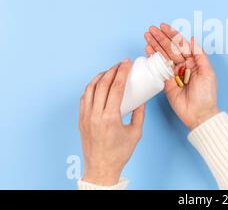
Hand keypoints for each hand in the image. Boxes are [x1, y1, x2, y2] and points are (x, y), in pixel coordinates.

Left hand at [79, 59, 144, 185]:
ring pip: (90, 89)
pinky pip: (84, 98)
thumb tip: (142, 98)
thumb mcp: (136, 132)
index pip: (116, 87)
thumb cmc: (119, 153)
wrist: (101, 168)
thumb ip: (139, 113)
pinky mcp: (81, 119)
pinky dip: (91, 87)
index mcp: (110, 117)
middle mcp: (95, 115)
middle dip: (112, 70)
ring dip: (100, 76)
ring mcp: (86, 117)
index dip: (122, 72)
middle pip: (102, 84)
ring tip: (109, 71)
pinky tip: (98, 84)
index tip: (126, 63)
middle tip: (120, 64)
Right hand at [144, 23, 219, 129]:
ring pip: (163, 55)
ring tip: (146, 36)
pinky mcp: (165, 82)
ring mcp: (173, 73)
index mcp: (194, 61)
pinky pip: (158, 68)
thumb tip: (192, 39)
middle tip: (151, 29)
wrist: (199, 114)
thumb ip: (199, 55)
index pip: (181, 44)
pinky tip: (147, 49)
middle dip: (160, 38)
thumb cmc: (207, 94)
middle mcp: (183, 65)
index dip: (172, 35)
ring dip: (154, 45)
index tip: (163, 26)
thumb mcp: (207, 72)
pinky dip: (152, 58)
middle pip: (170, 48)